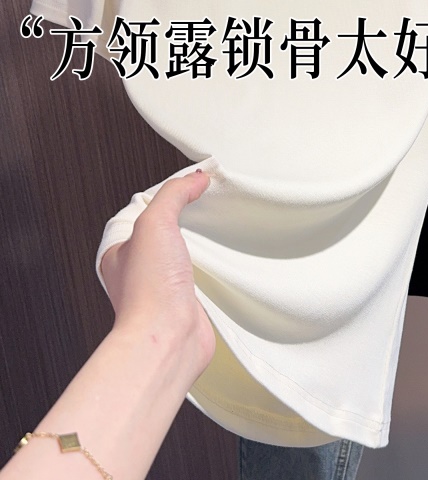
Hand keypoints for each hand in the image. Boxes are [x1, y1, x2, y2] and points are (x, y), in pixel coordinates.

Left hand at [100, 169, 214, 375]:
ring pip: (181, 254)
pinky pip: (198, 276)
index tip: (191, 182)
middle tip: (203, 201)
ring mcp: (162, 287)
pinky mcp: (185, 302)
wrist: (168, 338)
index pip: (142, 211)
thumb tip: (195, 178)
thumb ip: (174, 195)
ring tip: (213, 227)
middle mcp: (137, 270)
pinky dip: (210, 267)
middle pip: (163, 232)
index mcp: (119, 251)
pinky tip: (220, 260)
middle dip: (184, 218)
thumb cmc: (149, 291)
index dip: (166, 195)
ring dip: (198, 243)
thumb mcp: (155, 223)